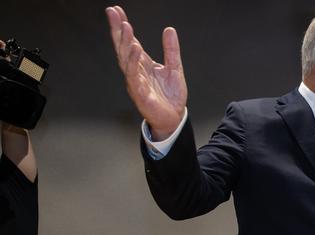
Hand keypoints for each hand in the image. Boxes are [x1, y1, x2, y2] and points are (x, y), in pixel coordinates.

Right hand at [106, 6, 186, 140]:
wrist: (174, 117)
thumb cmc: (170, 96)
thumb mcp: (174, 68)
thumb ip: (171, 50)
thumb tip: (169, 30)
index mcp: (142, 64)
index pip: (130, 42)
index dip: (123, 26)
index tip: (116, 11)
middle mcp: (136, 71)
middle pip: (123, 47)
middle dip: (118, 30)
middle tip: (113, 13)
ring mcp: (136, 82)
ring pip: (126, 60)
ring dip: (125, 43)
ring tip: (126, 27)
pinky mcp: (140, 93)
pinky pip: (134, 76)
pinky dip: (133, 63)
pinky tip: (135, 50)